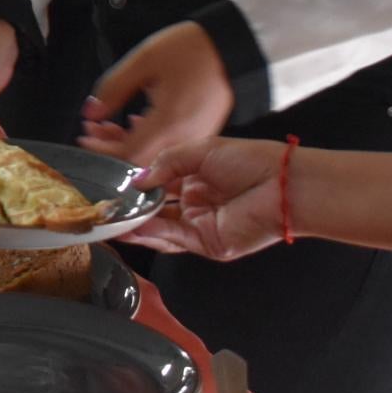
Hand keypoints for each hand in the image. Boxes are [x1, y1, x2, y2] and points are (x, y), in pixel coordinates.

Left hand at [78, 21, 233, 165]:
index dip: (101, 151)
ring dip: (127, 142)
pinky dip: (147, 138)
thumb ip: (114, 88)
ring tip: (109, 124)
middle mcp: (186, 136)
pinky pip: (170, 146)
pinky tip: (137, 122)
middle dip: (111, 147)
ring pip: (154, 154)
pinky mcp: (202, 132)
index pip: (128, 154)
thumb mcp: (144, 60)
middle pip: (140, 159)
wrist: (233, 45)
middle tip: (93, 130)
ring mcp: (196, 137)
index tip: (84, 139)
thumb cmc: (192, 49)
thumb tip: (91, 112)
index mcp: (170, 122)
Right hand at [125, 137, 288, 260]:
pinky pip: (174, 238)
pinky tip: (135, 226)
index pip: (157, 184)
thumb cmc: (253, 161)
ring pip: (161, 227)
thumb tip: (138, 179)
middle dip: (132, 208)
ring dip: (137, 224)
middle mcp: (196, 202)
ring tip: (114, 219)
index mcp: (195, 178)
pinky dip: (152, 234)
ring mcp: (201, 224)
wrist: (283, 184)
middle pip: (155, 209)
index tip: (116, 184)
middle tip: (108, 205)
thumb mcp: (201, 150)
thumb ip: (166, 163)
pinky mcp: (208, 242)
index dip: (137, 185)